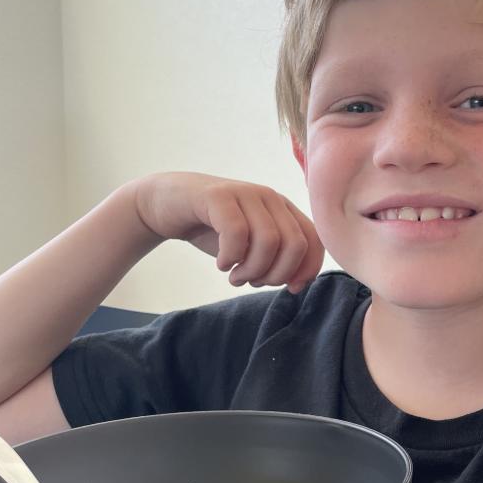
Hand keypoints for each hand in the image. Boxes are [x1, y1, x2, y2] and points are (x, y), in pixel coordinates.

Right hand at [132, 173, 323, 292]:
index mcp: (284, 209)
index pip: (314, 240)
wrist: (167, 204)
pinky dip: (231, 257)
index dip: (308, 269)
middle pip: (295, 244)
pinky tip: (222, 264)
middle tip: (252, 282)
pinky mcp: (218, 196)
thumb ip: (276, 260)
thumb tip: (296, 284)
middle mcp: (270, 197)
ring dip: (252, 270)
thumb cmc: (214, 229)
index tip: (290, 289)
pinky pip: (237, 232)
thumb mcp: (251, 246)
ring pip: (269, 240)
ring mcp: (245, 192)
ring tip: (235, 276)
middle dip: (276, 274)